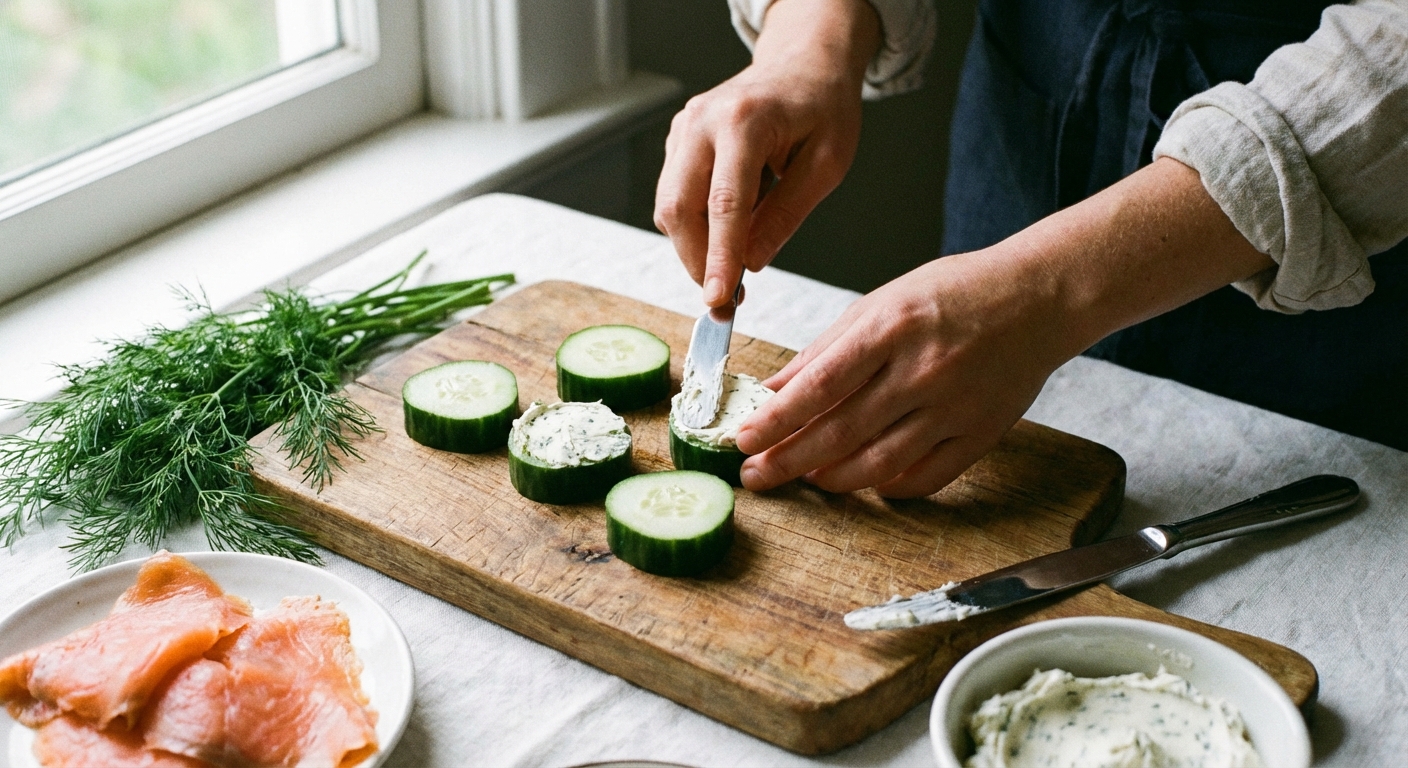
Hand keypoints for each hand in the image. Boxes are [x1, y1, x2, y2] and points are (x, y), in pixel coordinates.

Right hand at [654, 0, 879, 306]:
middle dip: (696, 261)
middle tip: (725, 300)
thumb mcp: (828, 164)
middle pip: (679, 207)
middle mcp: (703, 122)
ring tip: (729, 272)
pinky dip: (694, 226)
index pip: (725, 203)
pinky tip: (725, 235)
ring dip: (693, 249)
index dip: (719, 257)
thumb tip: (750, 262)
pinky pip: (673, 195)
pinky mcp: (678, 140)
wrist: (803, 64)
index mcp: (745, 121)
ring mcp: (684, 128)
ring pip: (668, 206)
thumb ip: (787, 214)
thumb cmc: (822, 108)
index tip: (719, 298)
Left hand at [735, 250, 1070, 496]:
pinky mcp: (980, 434)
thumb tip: (773, 391)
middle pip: (841, 432)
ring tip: (803, 477)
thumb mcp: (880, 303)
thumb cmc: (954, 293)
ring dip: (831, 479)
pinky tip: (864, 481)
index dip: (776, 419)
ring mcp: (954, 407)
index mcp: (891, 327)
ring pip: (878, 464)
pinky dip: (888, 487)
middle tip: (754, 475)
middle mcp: (922, 371)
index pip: (820, 386)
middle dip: (788, 460)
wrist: (1038, 297)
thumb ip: (825, 351)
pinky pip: (925, 478)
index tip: (742, 438)